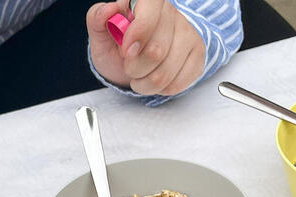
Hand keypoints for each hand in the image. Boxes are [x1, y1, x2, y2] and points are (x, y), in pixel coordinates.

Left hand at [87, 0, 204, 95]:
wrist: (132, 63)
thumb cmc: (117, 47)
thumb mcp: (101, 34)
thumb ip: (97, 19)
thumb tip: (108, 11)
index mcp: (148, 3)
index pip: (151, 6)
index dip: (139, 30)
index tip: (126, 49)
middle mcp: (172, 14)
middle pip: (156, 51)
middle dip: (133, 67)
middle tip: (128, 65)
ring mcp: (188, 34)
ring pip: (165, 72)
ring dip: (144, 82)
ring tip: (138, 75)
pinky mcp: (197, 55)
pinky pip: (177, 83)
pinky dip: (159, 89)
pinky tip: (153, 78)